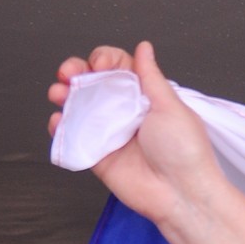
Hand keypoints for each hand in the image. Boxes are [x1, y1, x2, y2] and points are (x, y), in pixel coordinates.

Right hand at [47, 43, 220, 225]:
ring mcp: (110, 133)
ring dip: (64, 95)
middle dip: (76, 72)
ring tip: (59, 93)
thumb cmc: (186, 152)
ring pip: (79, 107)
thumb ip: (151, 76)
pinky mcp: (98, 155)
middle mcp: (126, 112)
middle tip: (69, 74)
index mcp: (146, 97)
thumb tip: (144, 48)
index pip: (118, 68)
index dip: (104, 60)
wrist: (181, 194)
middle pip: (93, 83)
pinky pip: (73, 137)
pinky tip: (58, 120)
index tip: (98, 64)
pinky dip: (60, 127)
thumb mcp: (171, 106)